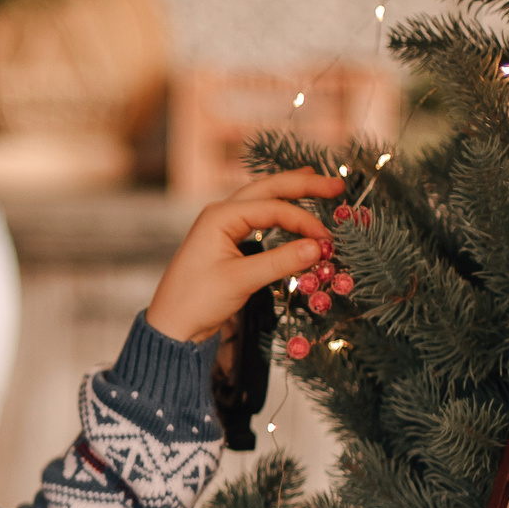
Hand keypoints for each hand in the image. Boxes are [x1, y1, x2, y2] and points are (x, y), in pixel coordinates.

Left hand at [145, 169, 344, 342]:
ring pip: (262, 199)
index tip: (328, 240)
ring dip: (290, 191)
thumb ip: (280, 261)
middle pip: (267, 189)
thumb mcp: (241, 280)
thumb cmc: (196, 301)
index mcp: (220, 217)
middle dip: (302, 185)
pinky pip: (257, 217)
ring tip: (317, 183)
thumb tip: (318, 247)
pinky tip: (290, 207)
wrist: (171, 325)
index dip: (304, 221)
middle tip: (336, 185)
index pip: (273, 208)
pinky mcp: (226, 241)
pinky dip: (278, 211)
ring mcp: (222, 226)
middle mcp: (220, 214)